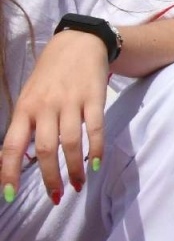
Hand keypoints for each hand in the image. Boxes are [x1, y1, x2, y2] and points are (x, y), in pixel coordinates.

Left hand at [0, 31, 109, 203]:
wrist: (78, 44)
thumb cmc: (50, 76)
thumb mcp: (30, 97)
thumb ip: (27, 125)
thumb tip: (22, 159)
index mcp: (24, 109)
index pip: (12, 146)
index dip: (9, 172)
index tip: (10, 195)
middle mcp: (45, 107)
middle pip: (46, 149)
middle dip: (50, 177)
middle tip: (56, 196)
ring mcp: (70, 102)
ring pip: (71, 143)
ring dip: (75, 169)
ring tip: (77, 185)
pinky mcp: (94, 98)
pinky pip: (95, 129)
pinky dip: (96, 150)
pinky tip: (95, 164)